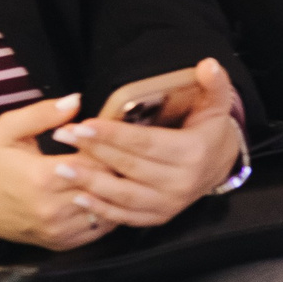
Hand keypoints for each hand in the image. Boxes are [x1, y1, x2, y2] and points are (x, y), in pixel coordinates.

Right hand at [0, 93, 113, 249]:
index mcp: (42, 178)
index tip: (113, 136)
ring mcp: (57, 230)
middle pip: (105, 186)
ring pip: (107, 210)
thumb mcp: (8, 129)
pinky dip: (109, 212)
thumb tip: (76, 100)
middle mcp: (51, 209)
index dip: (108, 147)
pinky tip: (109, 195)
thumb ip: (43, 113)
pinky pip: (99, 230)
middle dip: (118, 168)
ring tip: (121, 173)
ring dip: (117, 191)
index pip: (95, 161)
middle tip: (126, 153)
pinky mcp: (60, 243)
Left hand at [51, 58, 244, 226]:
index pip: (146, 143)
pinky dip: (102, 209)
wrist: (221, 165)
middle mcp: (181, 182)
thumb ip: (214, 83)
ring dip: (90, 182)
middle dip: (93, 151)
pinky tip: (79, 197)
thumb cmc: (210, 130)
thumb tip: (208, 64)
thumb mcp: (216, 103)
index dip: (113, 134)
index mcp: (192, 152)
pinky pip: (127, 216)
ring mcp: (170, 203)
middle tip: (64, 137)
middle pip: (129, 166)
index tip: (83, 124)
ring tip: (61, 169)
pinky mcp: (159, 217)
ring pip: (124, 195)